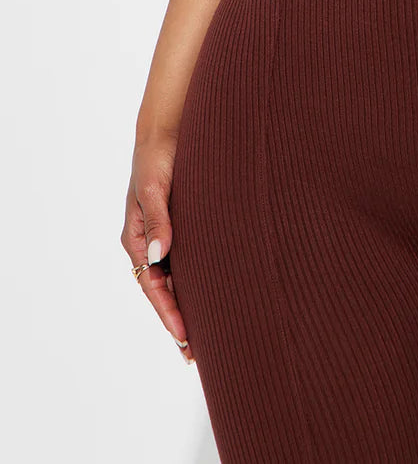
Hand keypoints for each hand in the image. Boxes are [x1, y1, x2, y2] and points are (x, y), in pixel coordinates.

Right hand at [121, 128, 193, 363]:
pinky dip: (199, 279)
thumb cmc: (158, 156)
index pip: (152, 287)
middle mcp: (152, 241)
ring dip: (190, 303)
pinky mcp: (184, 223)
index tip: (185, 337)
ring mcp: (168, 234)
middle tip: (196, 352)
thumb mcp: (153, 187)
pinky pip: (190, 260)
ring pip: (177, 278)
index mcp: (137, 237)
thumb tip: (159, 255)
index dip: (168, 314)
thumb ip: (158, 219)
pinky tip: (216, 291)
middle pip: (164, 290)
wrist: (170, 128)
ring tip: (209, 332)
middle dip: (179, 319)